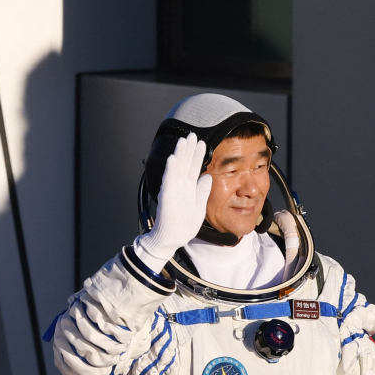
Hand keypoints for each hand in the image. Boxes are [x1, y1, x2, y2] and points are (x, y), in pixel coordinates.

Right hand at [135, 133, 212, 272]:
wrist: (171, 239)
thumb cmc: (184, 225)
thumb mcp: (199, 206)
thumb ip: (203, 192)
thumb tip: (208, 177)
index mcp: (188, 188)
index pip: (193, 168)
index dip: (197, 155)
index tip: (202, 142)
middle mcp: (179, 186)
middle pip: (185, 164)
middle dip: (189, 150)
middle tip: (192, 134)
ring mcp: (172, 190)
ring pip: (177, 168)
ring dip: (180, 154)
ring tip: (184, 140)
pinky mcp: (166, 196)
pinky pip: (169, 181)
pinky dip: (171, 170)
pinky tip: (174, 159)